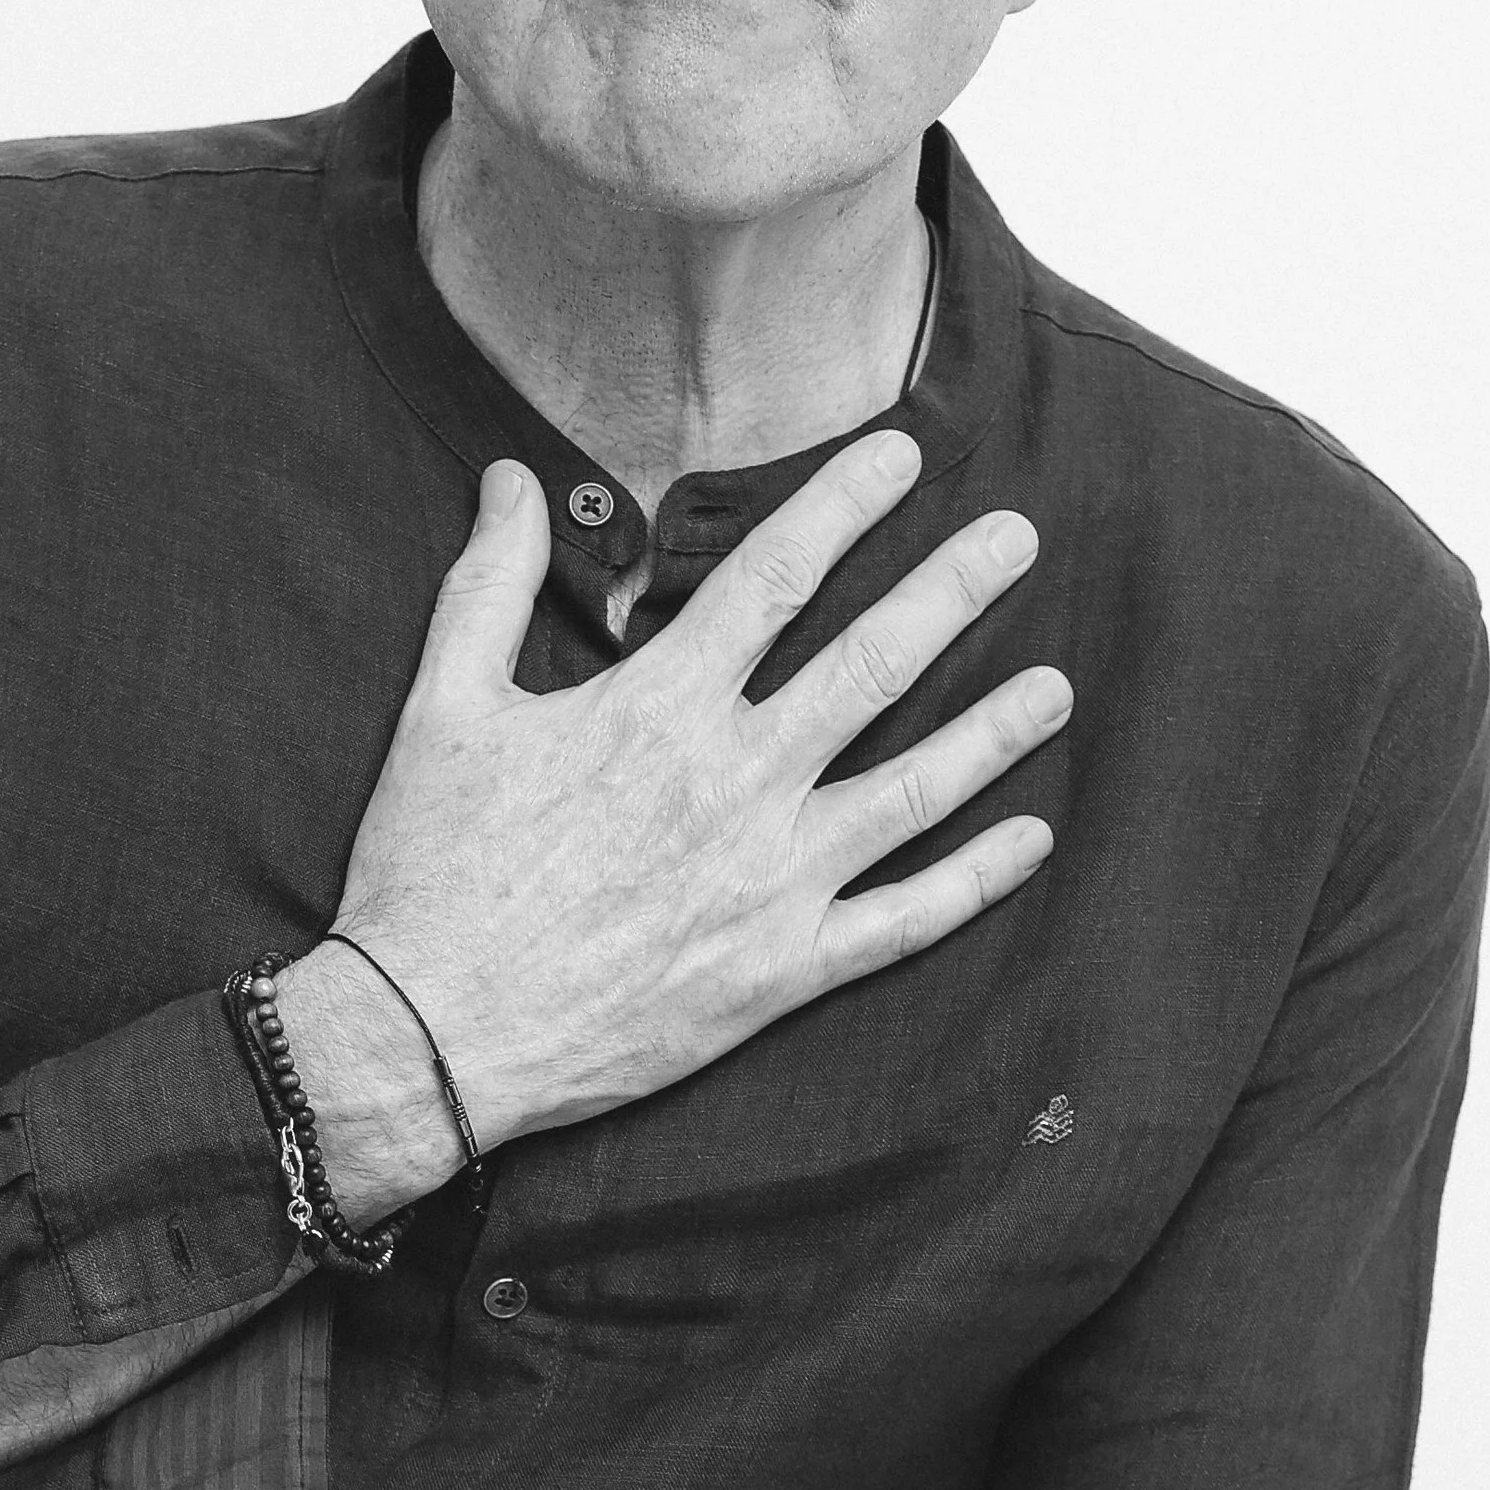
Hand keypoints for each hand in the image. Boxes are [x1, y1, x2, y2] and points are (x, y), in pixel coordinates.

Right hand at [276, 432, 1068, 1224]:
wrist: (430, 1035)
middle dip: (955, 589)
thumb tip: (513, 478)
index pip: (774, 576)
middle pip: (875, 664)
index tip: (903, 455)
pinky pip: (906, 920)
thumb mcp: (444, 705)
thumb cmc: (431, 867)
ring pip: (916, 787)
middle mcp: (736, 782)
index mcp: (658, 707)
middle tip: (1018, 540)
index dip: (845, 504)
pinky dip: (978, 880)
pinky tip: (1031, 840)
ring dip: (994, 729)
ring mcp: (772, 881)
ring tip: (1058, 685)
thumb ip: (489, 582)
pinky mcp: (783, 971)